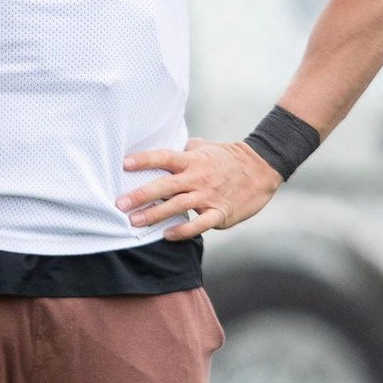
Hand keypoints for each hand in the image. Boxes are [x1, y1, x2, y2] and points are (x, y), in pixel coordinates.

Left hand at [117, 138, 281, 240]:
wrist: (262, 168)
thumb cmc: (226, 157)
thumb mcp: (202, 147)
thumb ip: (180, 150)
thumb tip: (155, 147)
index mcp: (192, 160)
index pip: (164, 157)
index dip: (144, 160)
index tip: (124, 164)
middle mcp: (198, 177)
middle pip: (166, 185)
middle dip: (141, 195)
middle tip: (120, 204)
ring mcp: (209, 196)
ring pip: (178, 206)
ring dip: (155, 214)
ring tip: (134, 221)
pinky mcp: (220, 213)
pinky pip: (200, 224)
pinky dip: (183, 230)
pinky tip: (166, 235)